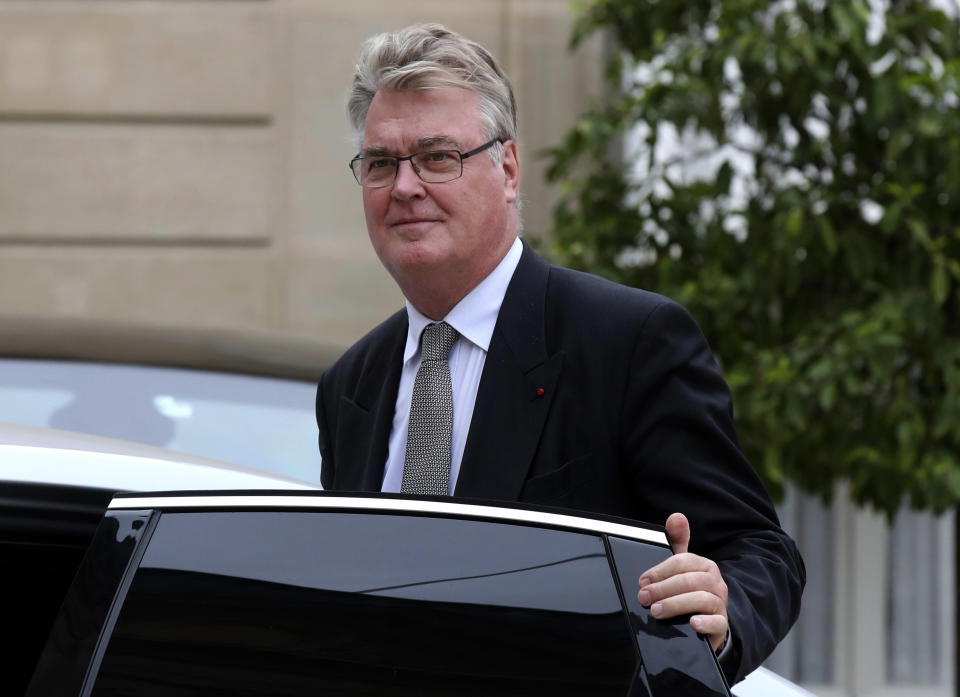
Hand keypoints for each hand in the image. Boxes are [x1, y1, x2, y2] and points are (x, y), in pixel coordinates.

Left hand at [637, 512, 728, 651]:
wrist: (707, 619)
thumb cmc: (690, 590)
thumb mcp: (682, 566)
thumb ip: (677, 541)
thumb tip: (676, 516)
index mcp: (705, 565)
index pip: (682, 562)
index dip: (660, 571)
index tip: (643, 581)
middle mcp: (715, 582)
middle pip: (689, 581)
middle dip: (663, 589)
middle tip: (644, 597)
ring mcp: (720, 602)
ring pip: (701, 599)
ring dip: (675, 605)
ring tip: (656, 611)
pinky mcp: (722, 623)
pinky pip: (717, 622)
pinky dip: (704, 623)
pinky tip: (692, 623)